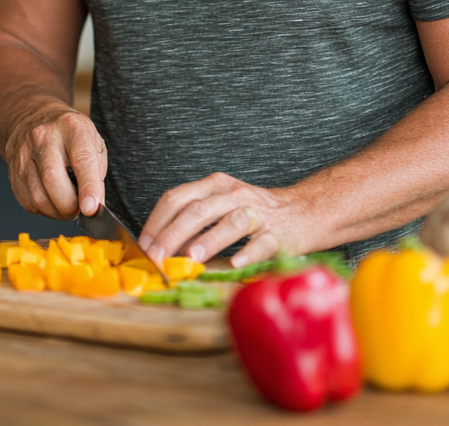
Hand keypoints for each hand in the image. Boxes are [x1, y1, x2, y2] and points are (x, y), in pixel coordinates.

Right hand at [4, 101, 107, 219]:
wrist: (34, 118)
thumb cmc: (69, 133)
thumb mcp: (92, 140)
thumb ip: (96, 172)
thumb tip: (94, 205)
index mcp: (71, 127)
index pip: (81, 160)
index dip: (88, 187)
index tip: (92, 208)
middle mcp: (44, 137)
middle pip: (52, 179)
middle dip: (69, 205)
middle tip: (80, 209)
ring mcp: (24, 153)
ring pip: (38, 196)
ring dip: (57, 211)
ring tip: (67, 206)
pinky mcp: (13, 171)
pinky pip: (28, 202)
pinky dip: (44, 209)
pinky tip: (52, 200)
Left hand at [139, 173, 305, 267]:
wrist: (305, 210)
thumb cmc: (256, 211)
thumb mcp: (222, 202)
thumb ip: (194, 216)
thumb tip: (159, 245)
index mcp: (214, 185)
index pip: (177, 198)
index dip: (157, 222)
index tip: (144, 246)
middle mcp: (234, 194)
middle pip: (197, 210)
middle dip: (173, 235)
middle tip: (158, 258)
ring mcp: (258, 213)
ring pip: (230, 222)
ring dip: (209, 240)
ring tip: (192, 257)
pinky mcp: (279, 233)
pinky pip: (262, 243)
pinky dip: (248, 253)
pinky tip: (235, 263)